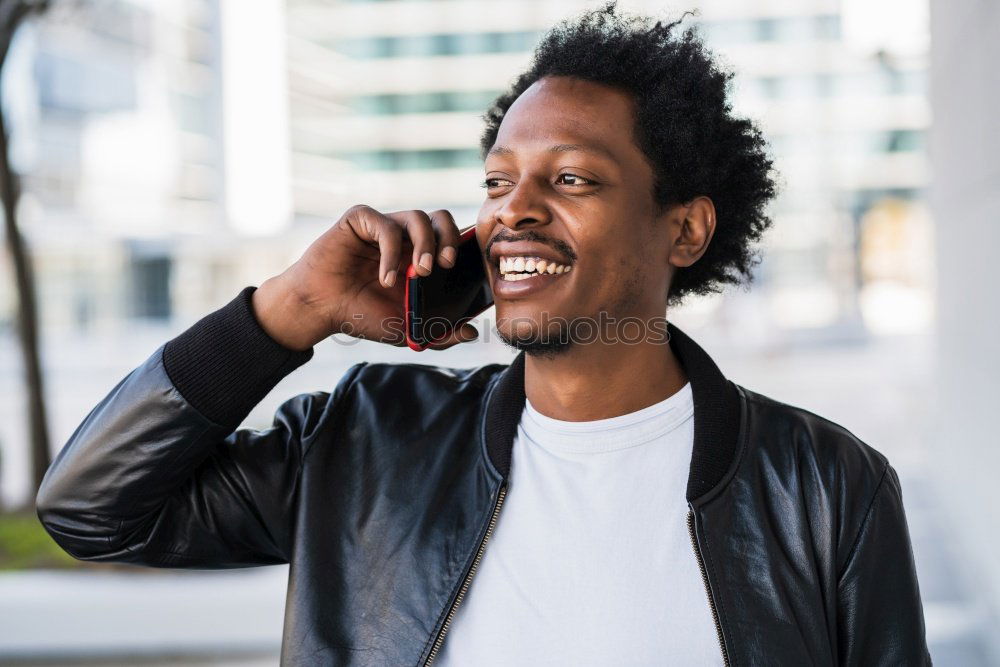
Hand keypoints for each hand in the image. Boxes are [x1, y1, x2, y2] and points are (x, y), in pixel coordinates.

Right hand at [251, 205, 479, 350]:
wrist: (320, 310)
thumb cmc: (360, 315)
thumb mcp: (407, 330)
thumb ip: (439, 333)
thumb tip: (473, 333)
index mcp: (419, 256)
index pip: (451, 237)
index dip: (463, 246)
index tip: (466, 269)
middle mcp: (404, 238)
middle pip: (440, 218)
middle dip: (449, 238)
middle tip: (446, 265)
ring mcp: (382, 227)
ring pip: (417, 217)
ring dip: (425, 243)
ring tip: (421, 272)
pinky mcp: (359, 220)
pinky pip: (384, 223)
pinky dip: (390, 251)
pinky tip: (386, 277)